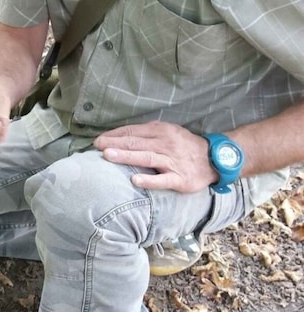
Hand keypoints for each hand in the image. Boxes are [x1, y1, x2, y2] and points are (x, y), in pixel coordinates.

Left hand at [94, 121, 216, 192]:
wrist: (215, 159)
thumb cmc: (184, 146)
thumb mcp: (167, 132)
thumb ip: (146, 133)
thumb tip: (119, 136)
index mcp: (161, 131)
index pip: (133, 131)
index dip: (114, 135)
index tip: (98, 140)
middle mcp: (166, 144)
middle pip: (136, 143)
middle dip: (115, 143)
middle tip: (97, 146)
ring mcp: (173, 162)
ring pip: (146, 158)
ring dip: (126, 156)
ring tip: (108, 156)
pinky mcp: (180, 178)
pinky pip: (163, 180)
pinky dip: (149, 180)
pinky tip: (135, 180)